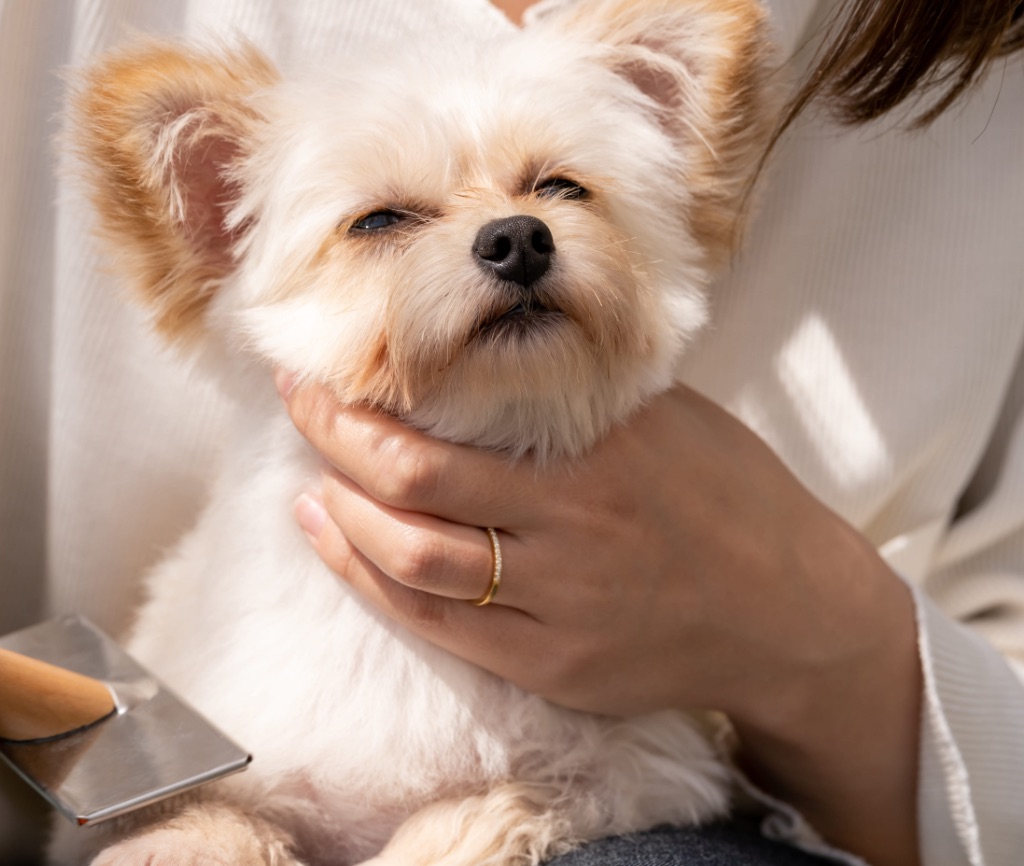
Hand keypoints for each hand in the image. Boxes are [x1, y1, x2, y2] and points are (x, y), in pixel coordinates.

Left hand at [280, 376, 921, 864]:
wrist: (792, 612)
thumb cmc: (730, 496)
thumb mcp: (664, 415)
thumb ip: (573, 390)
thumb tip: (481, 345)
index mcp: (594, 458)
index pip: (439, 435)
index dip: (357, 409)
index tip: (316, 376)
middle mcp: (569, 534)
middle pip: (410, 491)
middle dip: (333, 446)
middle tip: (301, 412)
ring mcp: (558, 611)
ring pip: (411, 568)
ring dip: (342, 524)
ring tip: (310, 490)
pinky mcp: (553, 667)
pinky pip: (440, 630)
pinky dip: (378, 586)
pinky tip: (348, 548)